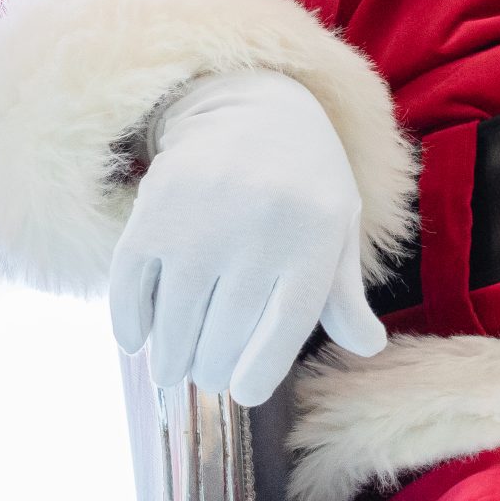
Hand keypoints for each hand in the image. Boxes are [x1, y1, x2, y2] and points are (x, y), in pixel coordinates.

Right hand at [109, 70, 387, 405]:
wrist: (254, 107)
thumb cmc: (306, 182)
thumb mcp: (339, 226)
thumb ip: (344, 292)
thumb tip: (369, 347)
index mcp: (315, 236)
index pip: (285, 329)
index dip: (260, 372)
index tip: (244, 393)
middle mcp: (261, 227)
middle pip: (226, 331)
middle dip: (212, 367)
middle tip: (205, 378)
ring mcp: (203, 218)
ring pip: (177, 317)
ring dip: (170, 356)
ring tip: (172, 371)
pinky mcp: (155, 209)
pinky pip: (133, 283)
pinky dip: (130, 320)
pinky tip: (136, 342)